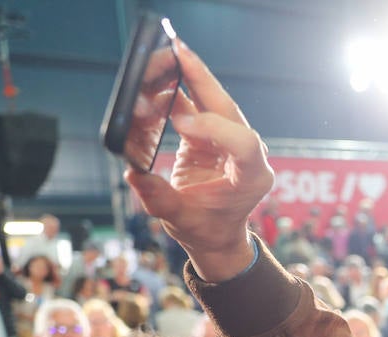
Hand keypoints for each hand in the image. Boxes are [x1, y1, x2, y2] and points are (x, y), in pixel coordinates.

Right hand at [124, 42, 273, 281]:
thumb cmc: (206, 230)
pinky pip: (198, 108)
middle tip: (179, 51)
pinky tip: (162, 74)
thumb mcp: (181, 221)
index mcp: (252, 177)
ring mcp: (233, 141)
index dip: (213, 128)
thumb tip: (135, 176)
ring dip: (190, 78)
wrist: (216, 234)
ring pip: (214, 103)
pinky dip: (179, 92)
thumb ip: (161, 200)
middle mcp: (249, 154)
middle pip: (229, 111)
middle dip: (203, 81)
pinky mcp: (215, 135)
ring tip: (168, 52)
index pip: (243, 143)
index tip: (180, 121)